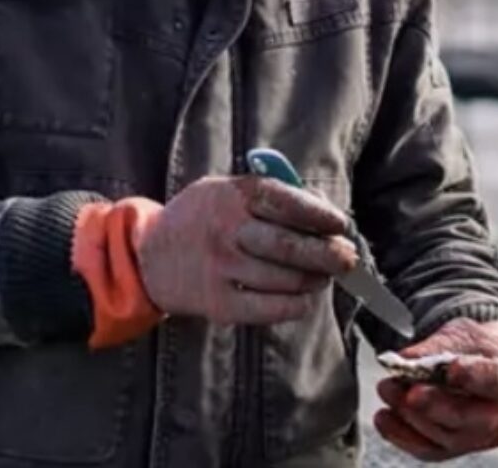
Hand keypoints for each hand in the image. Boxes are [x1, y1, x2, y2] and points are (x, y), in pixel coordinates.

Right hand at [135, 175, 356, 324]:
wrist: (149, 255)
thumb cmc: (202, 216)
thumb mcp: (227, 189)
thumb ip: (270, 194)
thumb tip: (321, 208)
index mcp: (234, 196)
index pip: (285, 202)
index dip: (319, 215)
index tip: (341, 225)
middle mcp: (227, 230)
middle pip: (288, 244)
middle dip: (326, 253)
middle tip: (347, 258)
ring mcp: (221, 268)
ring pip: (282, 278)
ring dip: (314, 280)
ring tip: (326, 277)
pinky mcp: (216, 302)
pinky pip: (264, 308)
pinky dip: (292, 307)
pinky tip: (305, 300)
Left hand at [374, 318, 497, 461]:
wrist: (487, 380)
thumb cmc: (478, 354)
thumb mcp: (465, 336)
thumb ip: (440, 345)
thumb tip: (407, 357)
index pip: (491, 380)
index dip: (472, 375)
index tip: (452, 368)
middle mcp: (491, 417)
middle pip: (462, 416)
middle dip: (433, 403)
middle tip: (410, 391)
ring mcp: (470, 438)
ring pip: (439, 433)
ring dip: (409, 413)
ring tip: (387, 388)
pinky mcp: (448, 450)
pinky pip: (423, 448)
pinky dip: (400, 434)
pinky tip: (383, 417)